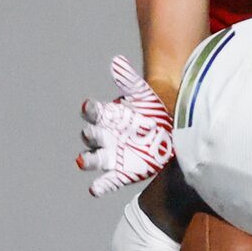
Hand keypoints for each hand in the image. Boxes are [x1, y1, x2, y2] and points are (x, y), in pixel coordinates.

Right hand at [76, 56, 175, 195]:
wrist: (169, 130)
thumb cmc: (151, 109)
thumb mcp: (142, 94)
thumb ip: (129, 80)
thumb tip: (117, 61)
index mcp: (107, 117)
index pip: (93, 113)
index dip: (90, 110)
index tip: (89, 106)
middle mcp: (105, 136)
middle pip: (91, 137)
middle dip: (91, 136)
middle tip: (93, 134)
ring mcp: (112, 155)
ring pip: (94, 160)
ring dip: (87, 161)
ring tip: (82, 161)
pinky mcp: (122, 173)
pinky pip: (108, 181)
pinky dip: (101, 186)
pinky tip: (95, 189)